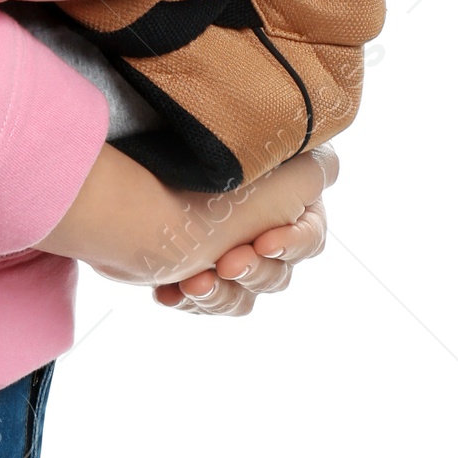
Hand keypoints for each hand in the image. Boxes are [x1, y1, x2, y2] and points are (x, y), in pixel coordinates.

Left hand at [153, 163, 333, 315]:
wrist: (126, 174)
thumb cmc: (201, 160)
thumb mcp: (263, 154)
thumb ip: (309, 166)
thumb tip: (331, 170)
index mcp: (284, 201)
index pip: (309, 236)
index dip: (293, 243)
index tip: (264, 242)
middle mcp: (259, 231)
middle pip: (278, 274)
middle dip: (253, 273)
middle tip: (225, 263)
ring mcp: (225, 254)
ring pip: (242, 299)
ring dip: (220, 296)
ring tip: (190, 284)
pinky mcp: (192, 270)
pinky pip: (203, 302)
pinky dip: (186, 300)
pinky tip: (166, 293)